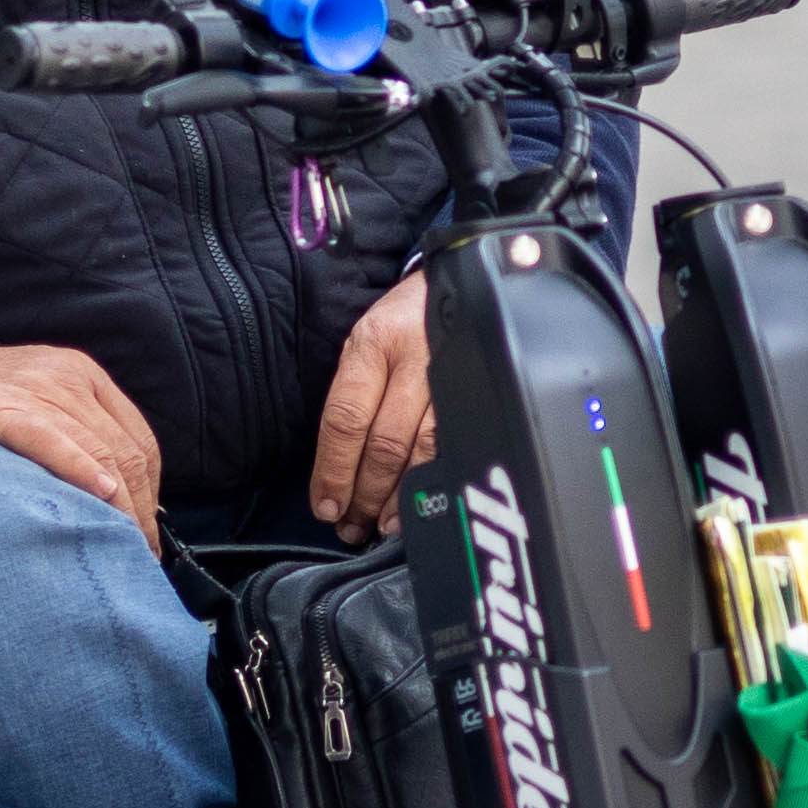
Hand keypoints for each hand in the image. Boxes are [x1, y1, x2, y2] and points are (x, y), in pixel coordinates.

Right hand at [0, 332, 165, 546]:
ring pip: (101, 451)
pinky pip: (53, 439)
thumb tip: (105, 496)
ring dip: (122, 508)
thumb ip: (69, 435)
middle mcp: (68, 378)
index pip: (139, 440)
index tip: (149, 532)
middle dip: (143, 509)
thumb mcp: (32, 405)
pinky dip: (82, 468)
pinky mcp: (0, 407)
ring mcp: (36, 390)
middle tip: (142, 555)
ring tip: (125, 549)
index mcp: (81, 376)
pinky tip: (100, 496)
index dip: (152, 492)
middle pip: (128, 451)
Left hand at [310, 269, 438, 541]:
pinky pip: (455, 448)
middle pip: (384, 443)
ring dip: (399, 499)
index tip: (325, 507)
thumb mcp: (367, 341)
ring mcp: (453, 376)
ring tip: (380, 526)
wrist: (460, 279)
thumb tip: (338, 468)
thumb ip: (355, 396)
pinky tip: (420, 506)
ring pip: (422, 453)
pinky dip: (435, 485)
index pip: (345, 419)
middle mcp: (413, 359)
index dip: (333, 470)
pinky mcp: (482, 390)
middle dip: (364, 494)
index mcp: (373, 344)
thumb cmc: (403, 321)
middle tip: (350, 527)